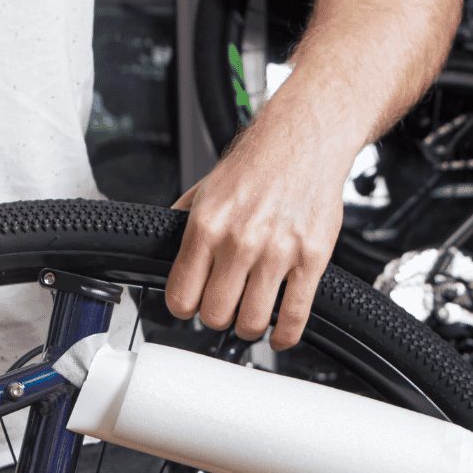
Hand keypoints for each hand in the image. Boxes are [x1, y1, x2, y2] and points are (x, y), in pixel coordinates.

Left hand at [166, 90, 355, 350]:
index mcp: (207, 226)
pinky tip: (279, 332)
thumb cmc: (258, 162)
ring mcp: (277, 252)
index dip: (184, 308)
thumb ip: (182, 222)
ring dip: (249, 327)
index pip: (181, 296)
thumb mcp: (205, 189)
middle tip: (225, 309)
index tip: (192, 305)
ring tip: (251, 317)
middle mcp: (240, 241)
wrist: (305, 138)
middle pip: (215, 315)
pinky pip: (295, 315)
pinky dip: (284, 335)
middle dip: (217, 318)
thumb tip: (161, 247)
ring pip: (252, 321)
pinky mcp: (311, 258)